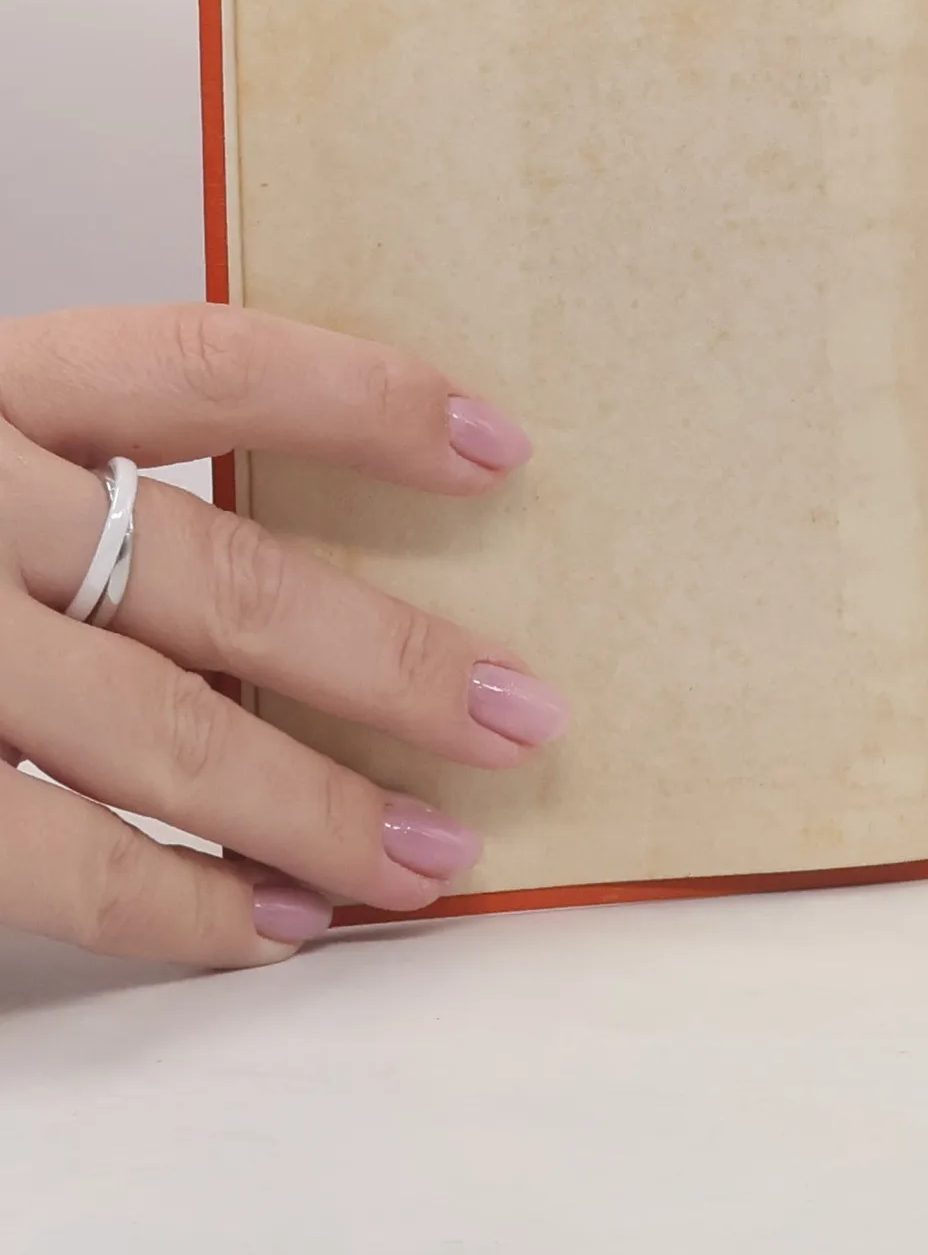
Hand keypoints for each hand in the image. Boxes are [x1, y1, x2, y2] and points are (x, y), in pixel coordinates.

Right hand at [0, 306, 565, 967]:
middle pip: (217, 577)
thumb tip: (314, 575)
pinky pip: (46, 854)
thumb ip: (95, 478)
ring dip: (315, 806)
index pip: (209, 364)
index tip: (500, 447)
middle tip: (522, 715)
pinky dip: (175, 899)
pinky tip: (276, 921)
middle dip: (388, 658)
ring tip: (434, 856)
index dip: (365, 400)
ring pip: (155, 732)